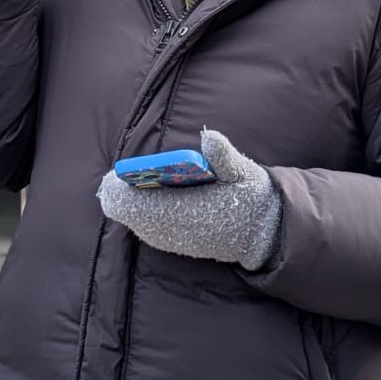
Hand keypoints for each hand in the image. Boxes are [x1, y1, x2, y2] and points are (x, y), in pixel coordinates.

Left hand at [97, 129, 281, 270]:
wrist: (262, 234)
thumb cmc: (251, 199)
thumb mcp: (242, 173)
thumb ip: (223, 155)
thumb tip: (210, 136)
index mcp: (179, 212)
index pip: (127, 204)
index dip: (118, 185)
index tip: (122, 170)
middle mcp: (169, 230)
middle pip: (122, 211)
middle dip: (122, 190)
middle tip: (130, 172)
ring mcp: (168, 239)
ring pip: (131, 219)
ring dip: (132, 199)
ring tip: (139, 179)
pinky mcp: (171, 242)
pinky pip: (143, 225)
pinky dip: (142, 209)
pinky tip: (153, 194)